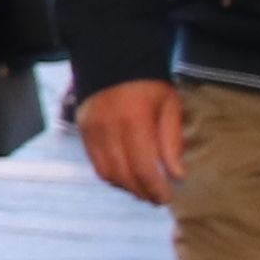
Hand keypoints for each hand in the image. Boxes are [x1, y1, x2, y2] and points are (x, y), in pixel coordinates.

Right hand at [77, 78, 187, 206]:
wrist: (113, 60)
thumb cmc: (148, 84)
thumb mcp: (170, 106)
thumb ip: (172, 141)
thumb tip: (177, 175)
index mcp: (135, 121)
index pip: (143, 168)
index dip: (156, 188)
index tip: (168, 197)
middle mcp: (109, 129)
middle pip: (124, 175)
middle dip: (142, 192)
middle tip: (157, 199)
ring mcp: (92, 131)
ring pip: (107, 173)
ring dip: (126, 187)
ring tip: (142, 190)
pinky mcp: (83, 132)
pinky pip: (95, 164)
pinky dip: (111, 176)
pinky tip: (126, 177)